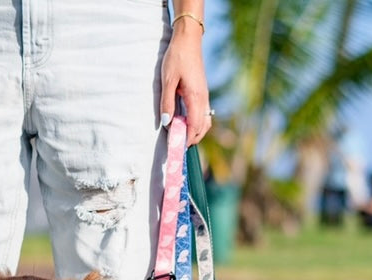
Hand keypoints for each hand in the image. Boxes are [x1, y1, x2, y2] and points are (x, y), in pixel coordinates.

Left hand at [160, 25, 210, 146]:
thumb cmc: (177, 58)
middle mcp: (203, 99)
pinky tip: (184, 122)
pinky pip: (203, 114)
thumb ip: (167, 103)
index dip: (186, 139)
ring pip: (205, 122)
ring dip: (195, 132)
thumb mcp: (167, 80)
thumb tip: (167, 123)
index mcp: (195, 98)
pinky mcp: (202, 93)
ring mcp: (205, 96)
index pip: (194, 127)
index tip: (176, 147)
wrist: (188, 40)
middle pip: (202, 128)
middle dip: (191, 139)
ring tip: (180, 136)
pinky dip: (196, 123)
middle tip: (177, 145)